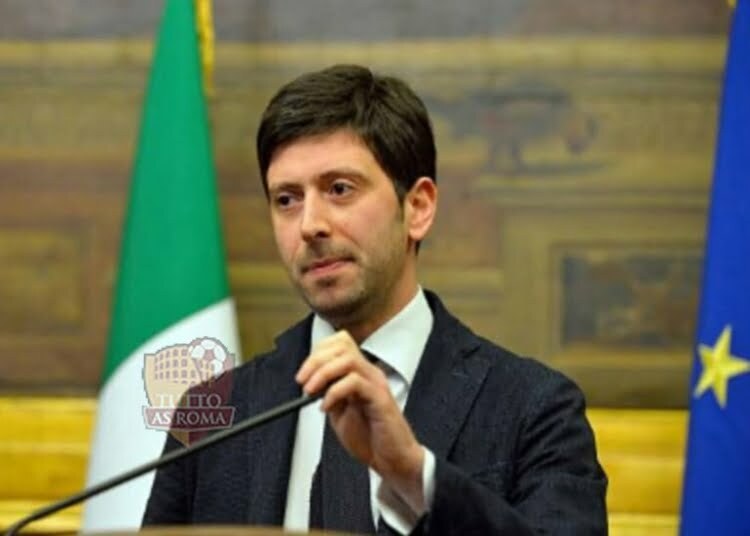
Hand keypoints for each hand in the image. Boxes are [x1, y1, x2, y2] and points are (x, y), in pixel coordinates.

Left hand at [296, 330, 424, 505]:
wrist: (392, 460)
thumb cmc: (370, 438)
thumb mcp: (340, 413)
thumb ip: (328, 394)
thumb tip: (310, 383)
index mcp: (361, 373)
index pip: (340, 343)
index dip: (318, 352)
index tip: (303, 373)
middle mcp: (370, 373)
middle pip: (342, 346)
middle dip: (315, 360)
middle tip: (302, 381)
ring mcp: (376, 383)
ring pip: (348, 359)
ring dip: (323, 373)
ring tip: (311, 391)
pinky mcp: (380, 398)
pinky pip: (355, 382)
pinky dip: (334, 392)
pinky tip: (326, 407)